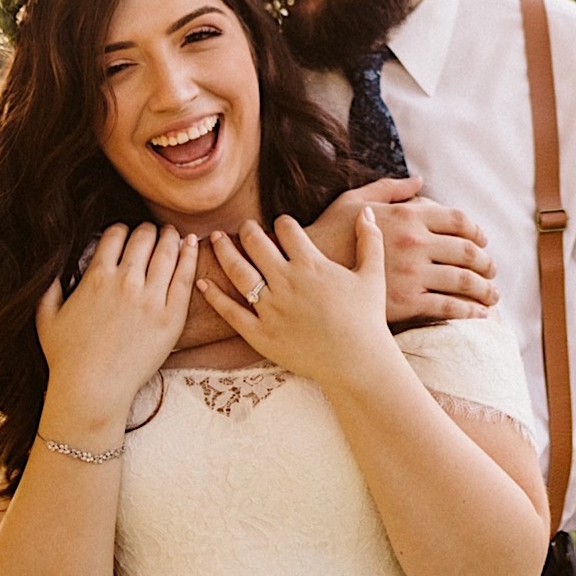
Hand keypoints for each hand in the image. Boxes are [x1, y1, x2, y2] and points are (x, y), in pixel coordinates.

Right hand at [37, 223, 197, 443]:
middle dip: (148, 230)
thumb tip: (52, 265)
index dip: (122, 230)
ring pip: (167, 251)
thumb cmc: (66, 358)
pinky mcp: (171, 317)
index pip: (116, 234)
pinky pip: (185, 276)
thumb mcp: (46, 317)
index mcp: (96, 277)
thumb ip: (48, 286)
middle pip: (144, 237)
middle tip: (152, 233)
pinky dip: (188, 255)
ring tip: (173, 235)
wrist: (92, 392)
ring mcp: (151, 299)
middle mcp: (125, 282)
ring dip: (170, 237)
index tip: (126, 235)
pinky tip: (190, 244)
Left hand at [198, 207, 392, 389]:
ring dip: (223, 251)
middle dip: (248, 230)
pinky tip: (202, 282)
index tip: (280, 224)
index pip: (286, 228)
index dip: (281, 222)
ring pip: (238, 271)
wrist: (358, 363)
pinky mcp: (260, 334)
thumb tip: (367, 212)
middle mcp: (286, 282)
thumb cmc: (367, 319)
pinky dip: (213, 296)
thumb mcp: (373, 275)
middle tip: (244, 226)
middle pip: (256, 243)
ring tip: (214, 239)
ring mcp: (270, 308)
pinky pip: (230, 312)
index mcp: (310, 264)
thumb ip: (369, 240)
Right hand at [306, 178, 496, 322]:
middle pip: (468, 251)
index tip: (483, 241)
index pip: (459, 220)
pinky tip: (480, 315)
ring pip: (464, 280)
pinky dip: (470, 311)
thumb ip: (390, 189)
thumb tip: (419, 180)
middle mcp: (415, 242)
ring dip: (485, 288)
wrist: (306, 275)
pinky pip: (449, 307)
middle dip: (486, 262)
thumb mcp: (355, 200)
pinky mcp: (407, 302)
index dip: (477, 232)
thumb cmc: (328, 233)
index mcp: (407, 215)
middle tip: (492, 271)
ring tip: (492, 294)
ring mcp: (413, 273)